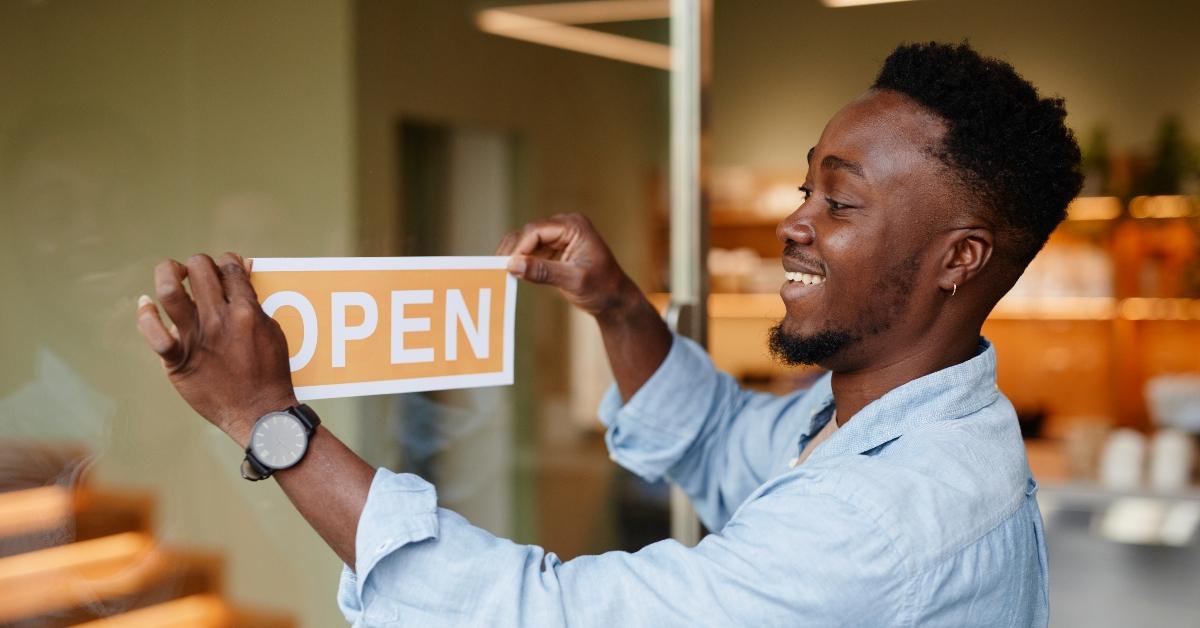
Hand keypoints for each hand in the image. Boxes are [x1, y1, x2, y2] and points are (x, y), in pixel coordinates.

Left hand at [135, 253, 297, 445]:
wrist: (259, 412)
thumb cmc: (269, 372)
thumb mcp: (271, 330)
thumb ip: (254, 300)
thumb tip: (243, 268)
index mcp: (246, 311)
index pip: (229, 266)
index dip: (226, 261)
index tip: (225, 270)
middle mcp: (219, 319)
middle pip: (199, 267)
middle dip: (198, 264)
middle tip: (198, 275)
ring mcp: (197, 338)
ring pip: (170, 289)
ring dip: (168, 274)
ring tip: (173, 276)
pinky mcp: (179, 360)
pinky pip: (153, 334)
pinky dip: (145, 315)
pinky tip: (147, 305)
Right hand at [496, 213, 639, 319]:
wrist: (615, 299)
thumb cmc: (602, 288)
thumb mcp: (573, 281)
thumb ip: (544, 272)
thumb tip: (513, 265)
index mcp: (574, 226)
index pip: (536, 230)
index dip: (519, 248)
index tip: (506, 267)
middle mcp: (566, 226)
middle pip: (528, 233)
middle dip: (513, 251)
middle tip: (496, 270)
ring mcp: (560, 236)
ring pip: (526, 241)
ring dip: (515, 256)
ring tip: (500, 273)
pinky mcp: (555, 248)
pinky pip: (532, 250)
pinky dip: (521, 261)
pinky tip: (513, 274)